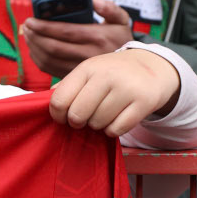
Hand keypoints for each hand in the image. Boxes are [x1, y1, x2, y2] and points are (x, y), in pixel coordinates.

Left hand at [19, 0, 134, 77]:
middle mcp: (88, 55)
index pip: (64, 31)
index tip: (31, 20)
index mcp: (97, 37)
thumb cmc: (120, 38)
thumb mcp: (121, 20)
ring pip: (49, 60)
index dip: (44, 26)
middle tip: (26, 27)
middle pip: (53, 47)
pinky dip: (38, 59)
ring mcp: (80, 69)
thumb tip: (94, 0)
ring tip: (28, 35)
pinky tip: (34, 49)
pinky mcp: (74, 78)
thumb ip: (110, 8)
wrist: (129, 67)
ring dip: (33, 47)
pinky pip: (50, 70)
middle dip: (35, 36)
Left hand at [49, 46, 179, 136]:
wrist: (153, 67)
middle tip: (85, 118)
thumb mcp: (89, 71)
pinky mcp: (143, 102)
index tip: (62, 117)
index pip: (59, 100)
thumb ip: (67, 86)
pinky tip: (117, 118)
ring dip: (98, 125)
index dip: (57, 115)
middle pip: (77, 115)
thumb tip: (43, 103)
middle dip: (78, 122)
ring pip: (97, 124)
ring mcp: (126, 88)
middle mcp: (106, 75)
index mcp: (87, 68)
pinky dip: (114, 130)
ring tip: (104, 114)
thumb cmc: (112, 74)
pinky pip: (116, 130)